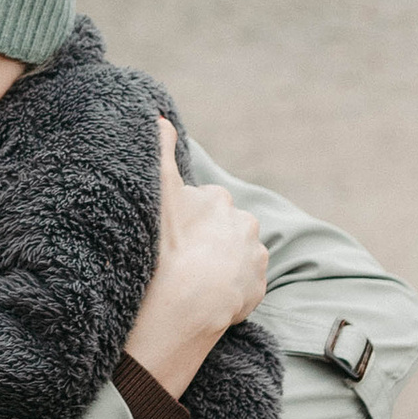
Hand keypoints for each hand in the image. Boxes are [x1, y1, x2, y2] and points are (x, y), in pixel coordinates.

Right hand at [124, 116, 268, 396]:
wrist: (186, 301)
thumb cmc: (168, 243)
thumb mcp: (160, 188)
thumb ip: (160, 149)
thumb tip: (161, 117)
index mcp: (220, 200)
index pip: (202, 204)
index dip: (184, 219)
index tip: (170, 233)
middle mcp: (245, 225)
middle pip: (222, 230)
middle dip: (207, 239)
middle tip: (181, 256)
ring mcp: (253, 259)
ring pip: (236, 256)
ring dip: (221, 263)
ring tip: (194, 277)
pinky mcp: (257, 290)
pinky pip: (243, 286)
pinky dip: (229, 289)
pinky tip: (207, 295)